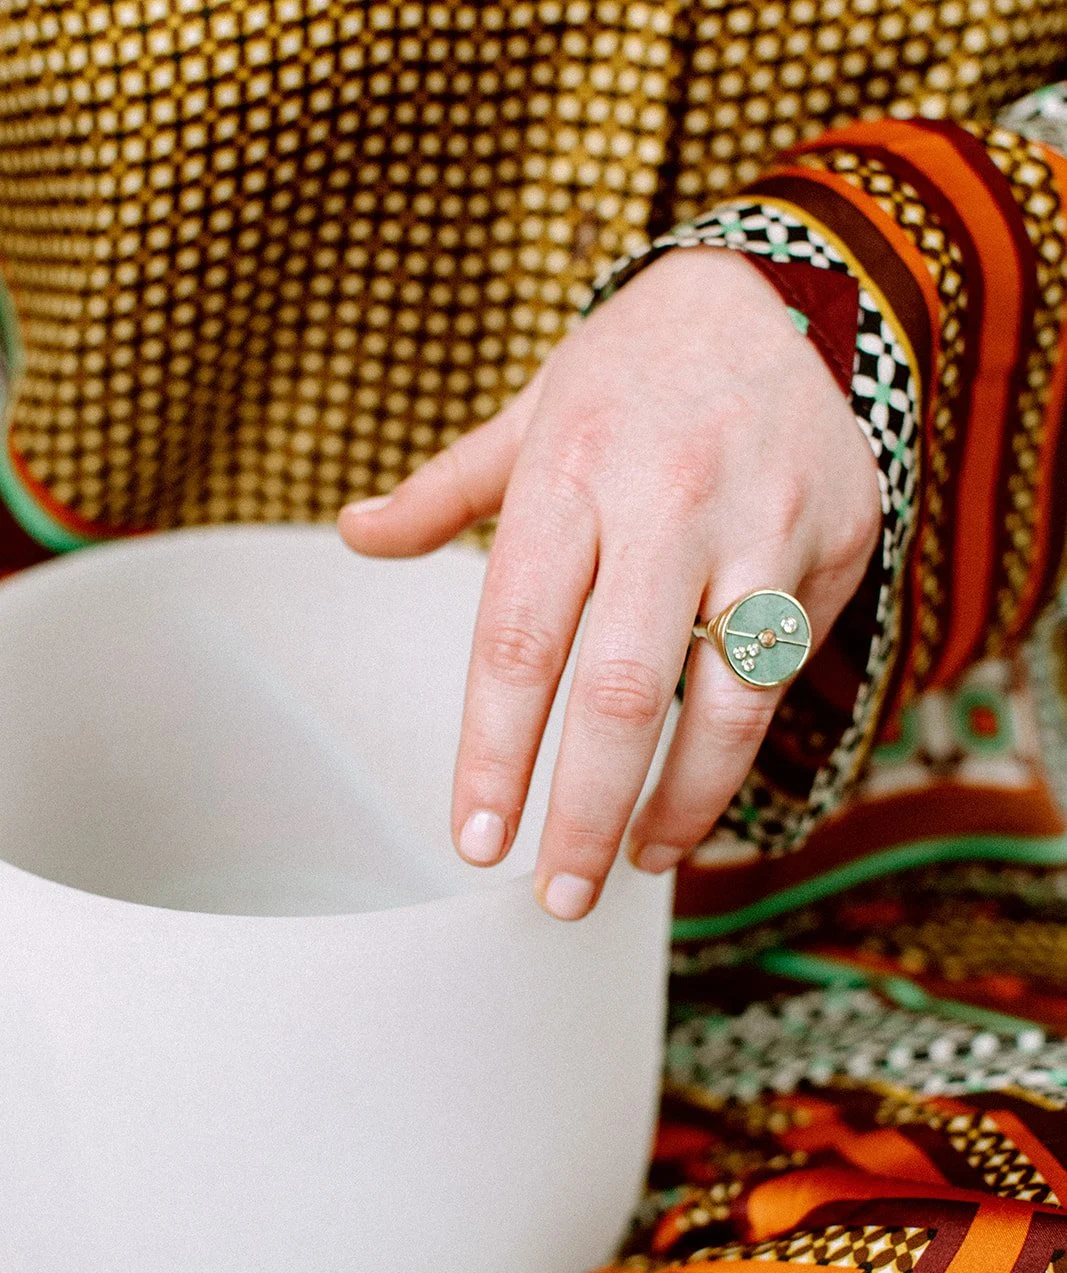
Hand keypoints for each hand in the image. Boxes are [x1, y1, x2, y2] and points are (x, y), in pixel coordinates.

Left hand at [339, 248, 880, 919]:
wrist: (778, 293)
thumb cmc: (634, 372)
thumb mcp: (529, 414)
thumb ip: (444, 492)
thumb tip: (354, 537)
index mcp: (569, 469)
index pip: (517, 640)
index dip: (495, 753)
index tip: (476, 837)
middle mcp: (666, 500)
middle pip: (620, 692)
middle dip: (585, 814)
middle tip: (558, 894)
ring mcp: (762, 524)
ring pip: (726, 702)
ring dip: (678, 806)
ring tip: (638, 866)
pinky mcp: (835, 543)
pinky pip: (786, 673)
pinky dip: (743, 754)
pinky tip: (700, 798)